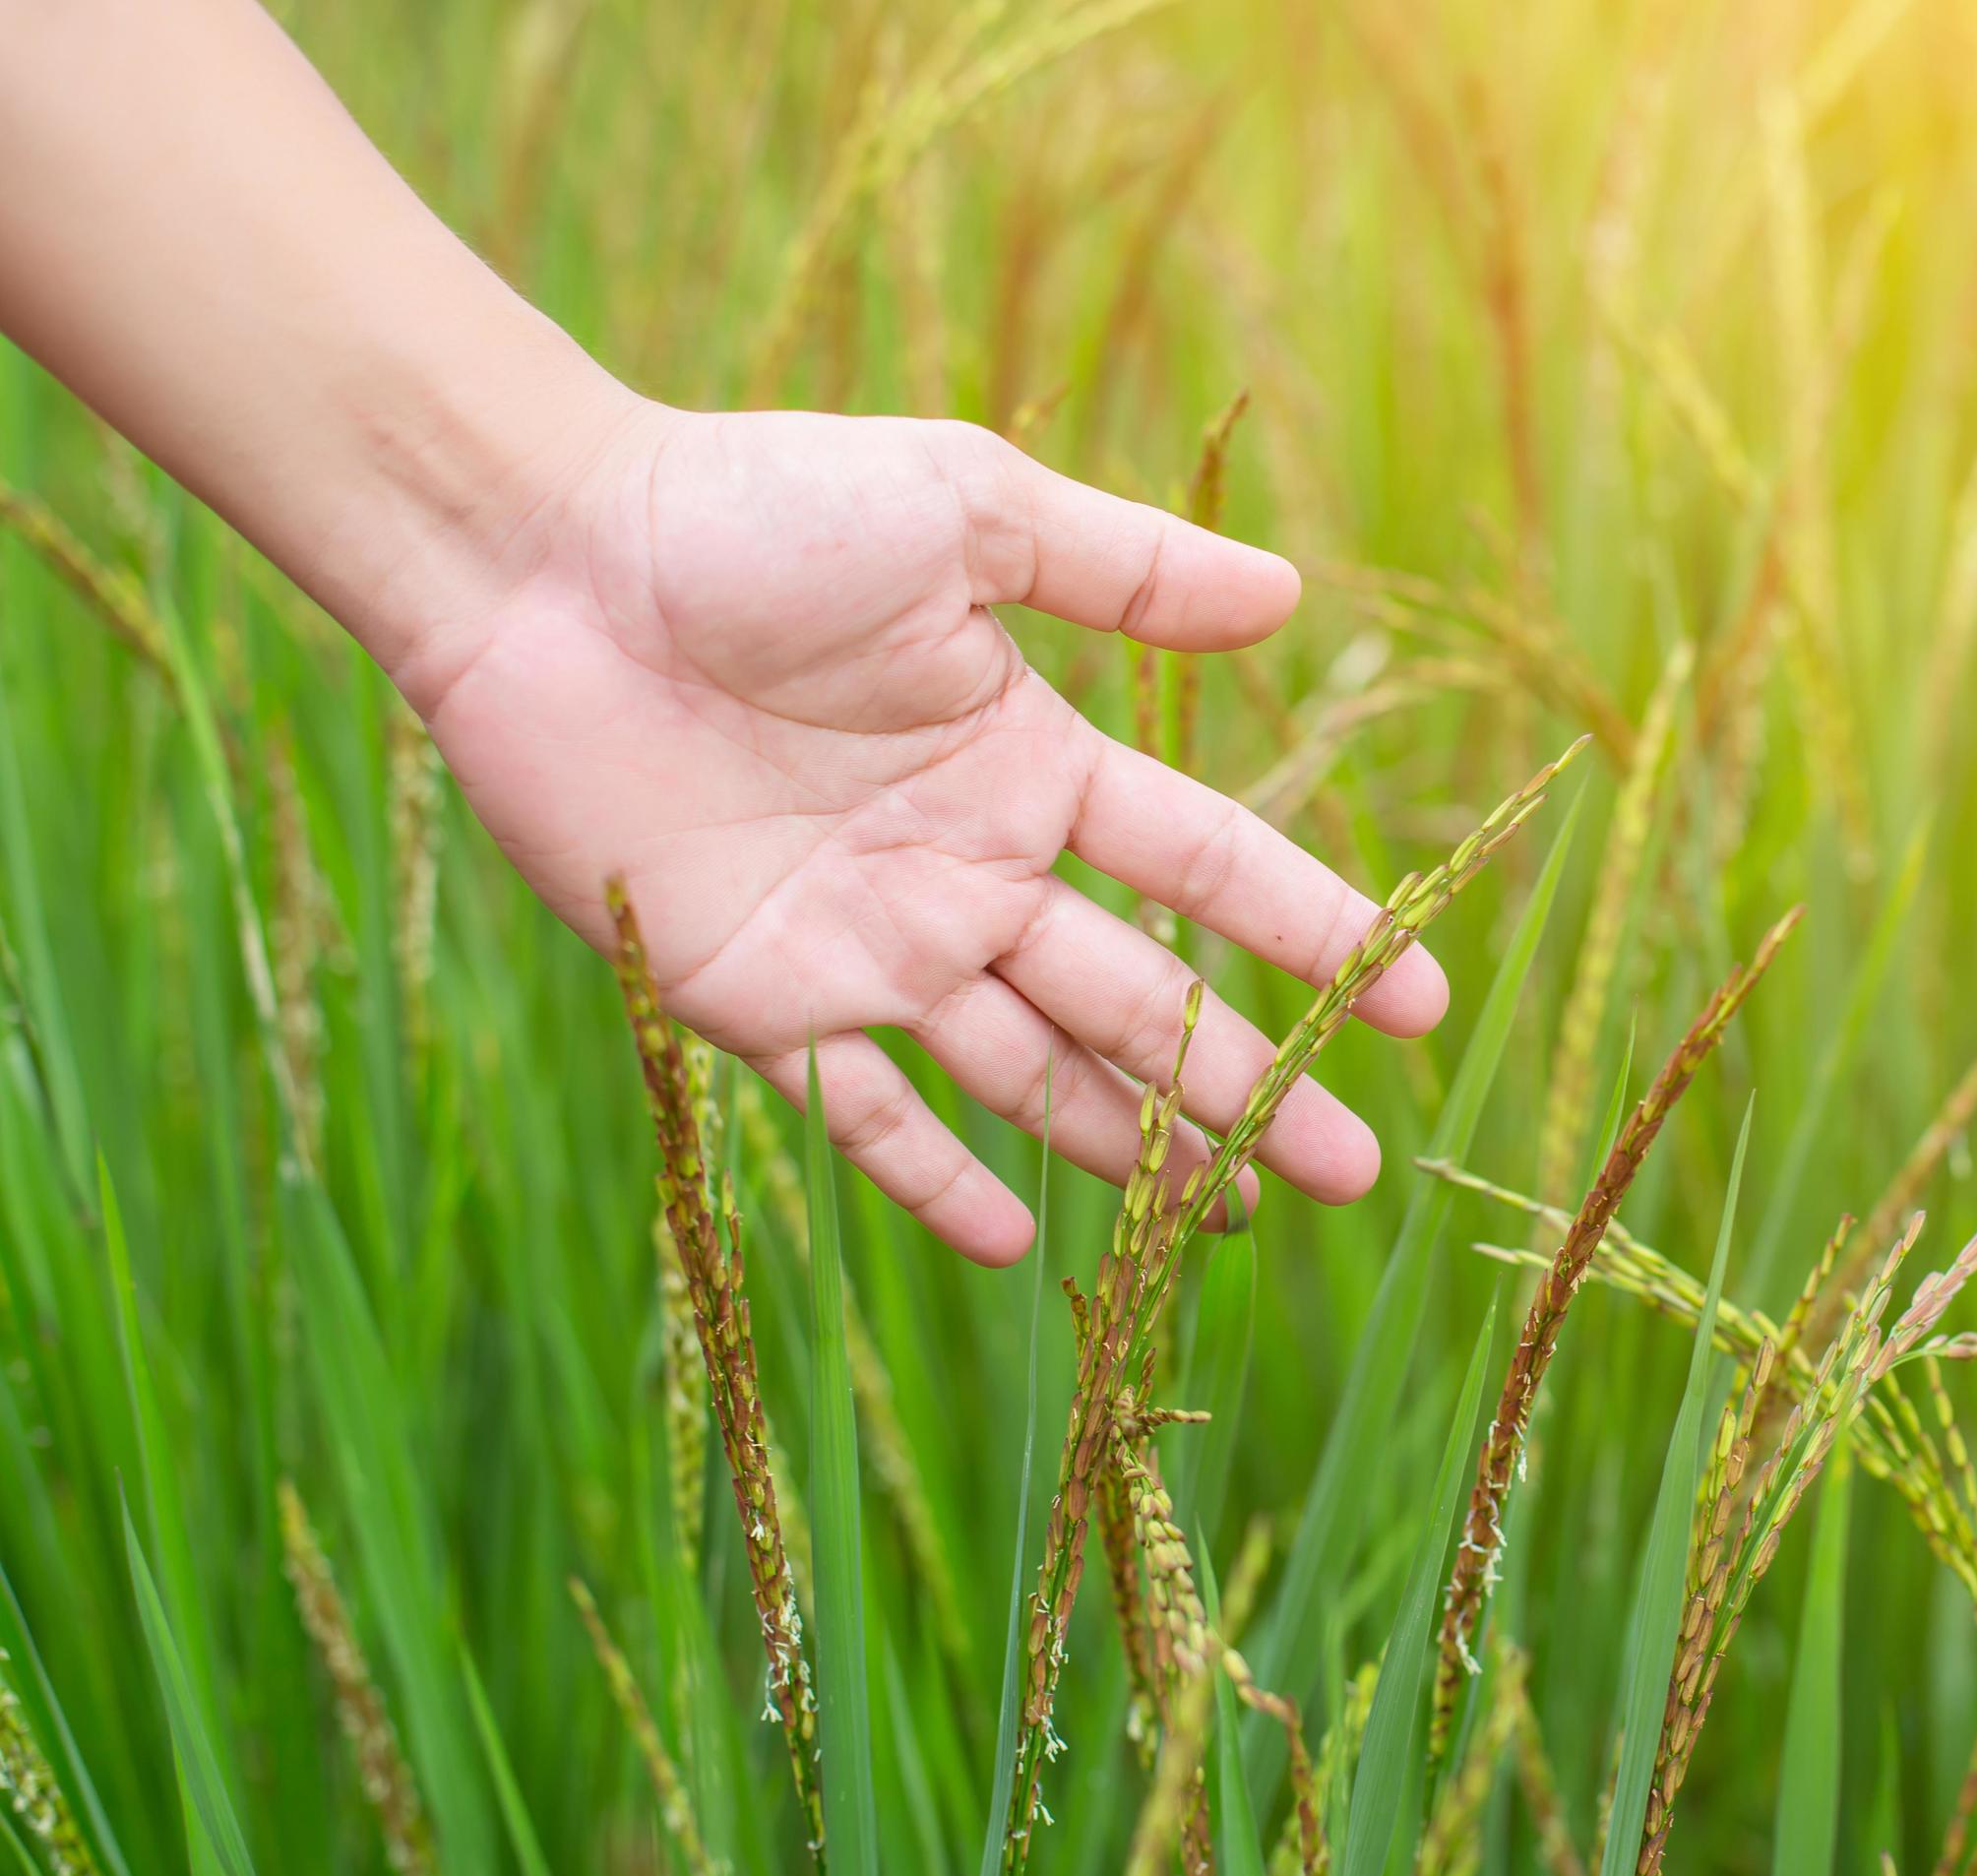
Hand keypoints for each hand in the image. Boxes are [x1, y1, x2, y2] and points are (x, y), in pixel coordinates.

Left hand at [392, 404, 1445, 1264]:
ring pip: (1031, 1072)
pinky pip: (865, 1114)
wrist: (542, 566)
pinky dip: (938, 1182)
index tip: (1421, 1004)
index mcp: (1029, 760)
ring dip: (1131, 1146)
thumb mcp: (963, 512)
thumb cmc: (751, 513)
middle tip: (1350, 1174)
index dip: (1315, 931)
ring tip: (1224, 1221)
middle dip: (1252, 1085)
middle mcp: (969, 868)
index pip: (1206, 867)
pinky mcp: (757, 999)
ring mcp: (869, 945)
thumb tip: (1291, 598)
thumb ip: (1122, 571)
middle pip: (1140, 1000)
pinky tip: (1023, 1248)